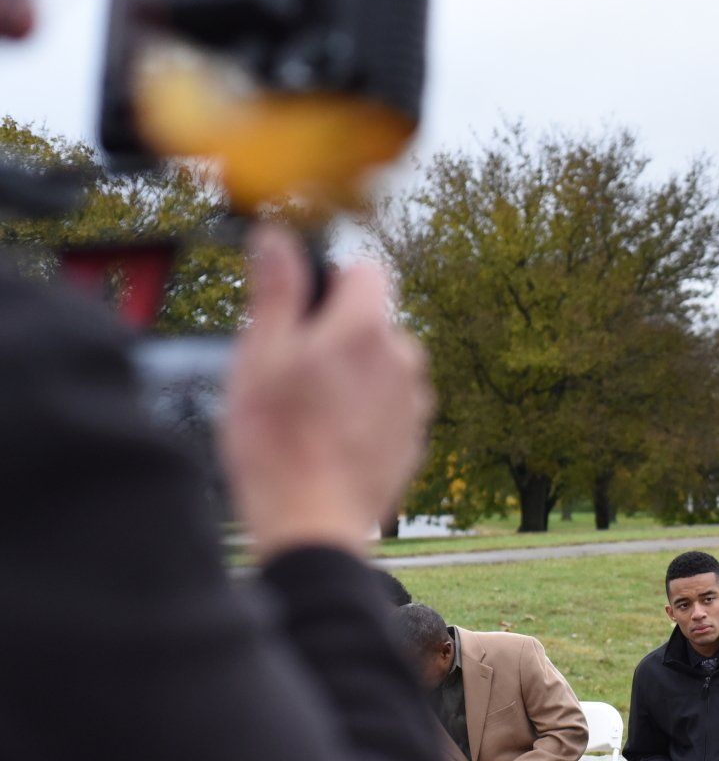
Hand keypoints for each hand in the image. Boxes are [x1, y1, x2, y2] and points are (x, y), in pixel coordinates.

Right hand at [221, 225, 431, 559]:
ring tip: (311, 414)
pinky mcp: (417, 436)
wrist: (313, 522)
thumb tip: (277, 237)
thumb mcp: (259, 357)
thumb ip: (277, 291)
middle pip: (373, 321)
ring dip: (353, 374)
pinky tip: (332, 439)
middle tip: (292, 373)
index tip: (302, 311)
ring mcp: (415, 400)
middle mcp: (403, 357)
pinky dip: (366, 411)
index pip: (366, 270)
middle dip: (338, 333)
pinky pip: (390, 404)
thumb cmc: (276, 442)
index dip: (331, 282)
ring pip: (383, 364)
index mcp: (365, 328)